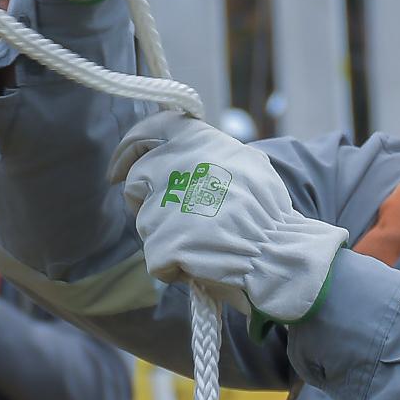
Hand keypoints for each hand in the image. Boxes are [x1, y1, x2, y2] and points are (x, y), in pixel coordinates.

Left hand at [114, 112, 346, 325]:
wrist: (280, 254)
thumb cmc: (267, 213)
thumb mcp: (246, 162)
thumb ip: (207, 152)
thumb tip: (171, 146)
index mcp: (198, 141)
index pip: (148, 132)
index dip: (129, 151)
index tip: (119, 170)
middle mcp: (177, 166)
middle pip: (137, 182)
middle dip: (147, 202)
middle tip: (174, 218)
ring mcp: (168, 206)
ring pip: (146, 224)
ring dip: (166, 237)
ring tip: (205, 242)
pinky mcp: (165, 242)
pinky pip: (156, 259)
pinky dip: (174, 267)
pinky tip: (203, 264)